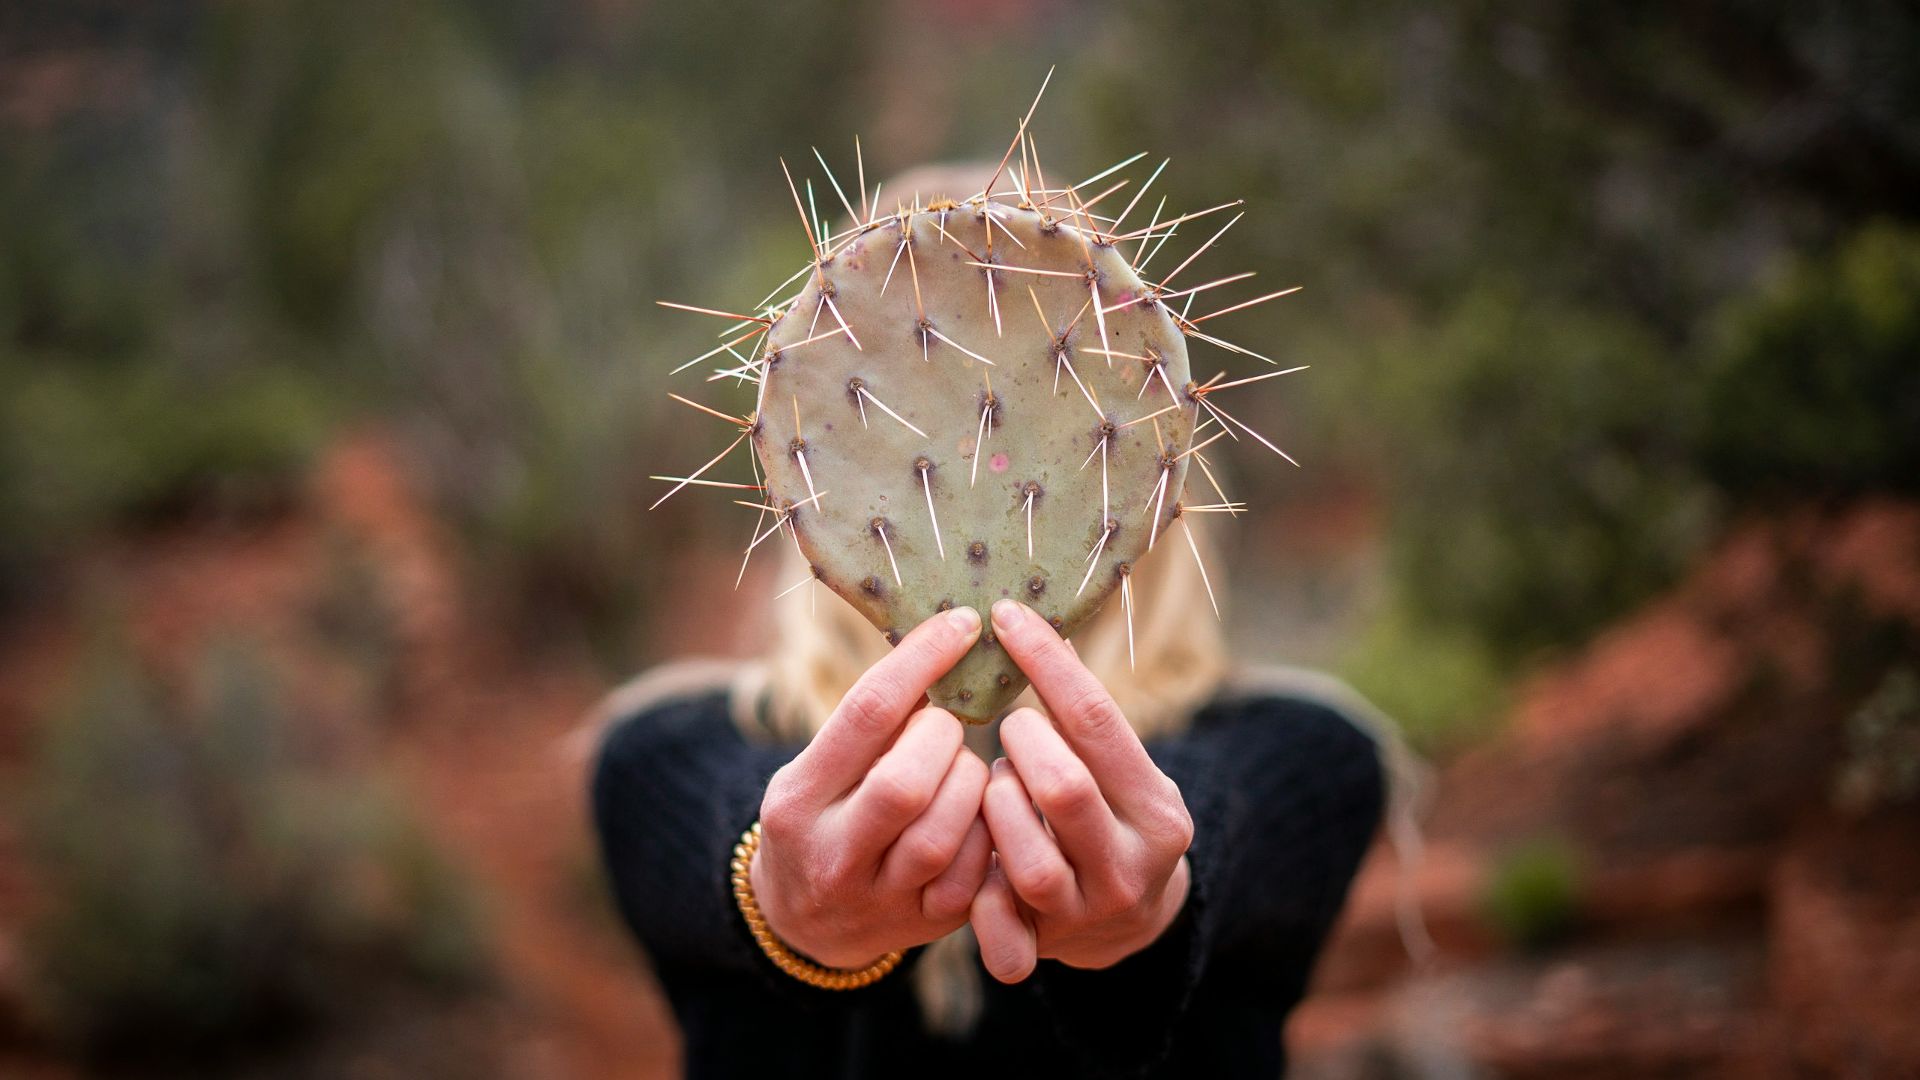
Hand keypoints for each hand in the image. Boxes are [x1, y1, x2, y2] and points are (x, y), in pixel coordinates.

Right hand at [753, 606, 993, 968]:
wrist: (804, 924)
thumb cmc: (822, 818)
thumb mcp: (815, 770)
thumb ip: (869, 727)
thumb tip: (943, 644)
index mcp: (797, 801)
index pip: (866, 714)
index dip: (922, 661)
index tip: (962, 623)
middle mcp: (832, 855)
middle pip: (905, 784)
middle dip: (943, 739)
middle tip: (946, 727)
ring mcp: (880, 899)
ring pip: (945, 833)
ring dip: (970, 784)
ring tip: (961, 770)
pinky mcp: (926, 924)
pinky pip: (976, 872)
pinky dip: (989, 830)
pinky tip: (980, 811)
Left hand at [969, 599, 1194, 983]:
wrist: (1128, 922)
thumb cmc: (1109, 815)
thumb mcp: (1120, 772)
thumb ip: (1084, 724)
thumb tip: (1028, 623)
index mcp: (1157, 809)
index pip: (1096, 720)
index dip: (1045, 662)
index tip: (1004, 617)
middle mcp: (1131, 865)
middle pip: (1062, 788)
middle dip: (1020, 745)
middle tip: (1008, 728)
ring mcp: (1089, 912)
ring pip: (1026, 858)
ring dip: (995, 809)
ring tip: (996, 788)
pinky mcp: (1046, 947)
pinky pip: (1001, 929)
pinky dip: (978, 896)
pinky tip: (973, 858)